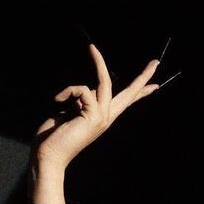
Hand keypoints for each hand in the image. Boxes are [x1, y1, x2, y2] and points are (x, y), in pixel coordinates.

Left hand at [32, 43, 160, 169]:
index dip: (139, 92)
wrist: (47, 156)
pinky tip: (58, 100)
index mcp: (101, 117)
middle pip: (129, 93)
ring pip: (105, 81)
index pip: (125, 102)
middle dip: (143, 77)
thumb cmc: (53, 138)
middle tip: (156, 62)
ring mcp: (101, 117)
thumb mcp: (69, 114)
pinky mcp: (92, 114)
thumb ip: (81, 103)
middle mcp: (105, 117)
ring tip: (92, 47)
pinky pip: (82, 89)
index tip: (155, 86)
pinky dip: (68, 92)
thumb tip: (86, 90)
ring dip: (99, 61)